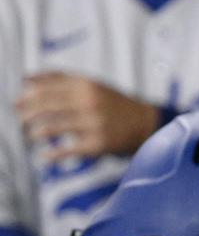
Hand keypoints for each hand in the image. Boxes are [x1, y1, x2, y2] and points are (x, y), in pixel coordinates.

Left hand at [16, 72, 158, 160]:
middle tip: (20, 121)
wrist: (144, 124)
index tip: (17, 103)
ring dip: (37, 133)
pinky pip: (69, 150)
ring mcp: (93, 124)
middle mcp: (88, 102)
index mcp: (84, 85)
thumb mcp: (91, 84)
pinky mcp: (99, 144)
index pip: (46, 88)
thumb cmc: (114, 104)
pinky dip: (54, 155)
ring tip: (31, 136)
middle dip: (28, 114)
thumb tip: (25, 78)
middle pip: (46, 106)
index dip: (27, 96)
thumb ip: (60, 78)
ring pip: (54, 126)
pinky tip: (45, 156)